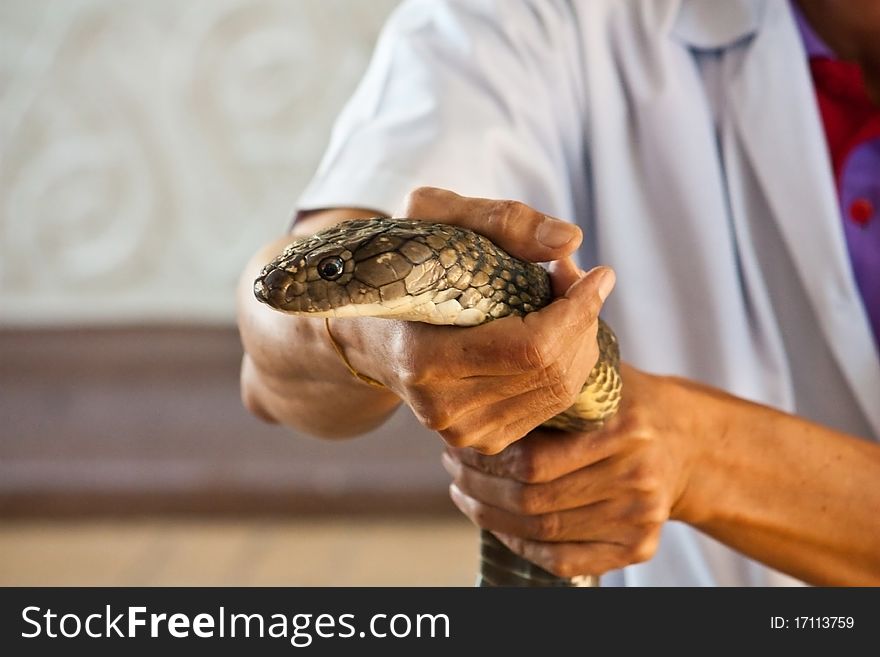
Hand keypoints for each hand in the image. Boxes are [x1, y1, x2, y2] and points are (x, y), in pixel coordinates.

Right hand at [355, 187, 615, 453]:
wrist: (370, 329)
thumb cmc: (404, 264)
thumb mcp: (436, 218)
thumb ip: (503, 220)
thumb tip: (573, 241)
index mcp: (423, 358)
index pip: (531, 347)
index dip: (577, 310)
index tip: (600, 272)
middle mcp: (442, 408)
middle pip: (551, 372)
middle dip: (583, 321)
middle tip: (581, 280)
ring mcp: (462, 432)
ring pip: (559, 393)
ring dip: (581, 342)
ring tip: (571, 302)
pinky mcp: (482, 441)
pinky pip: (551, 408)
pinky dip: (568, 367)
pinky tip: (558, 336)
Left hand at [442, 365, 705, 576]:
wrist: (687, 442)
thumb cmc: (625, 402)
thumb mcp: (598, 377)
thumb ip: (550, 382)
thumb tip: (477, 385)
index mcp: (623, 430)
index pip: (532, 460)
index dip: (484, 460)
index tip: (457, 446)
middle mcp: (636, 478)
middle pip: (533, 500)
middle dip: (479, 488)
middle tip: (453, 470)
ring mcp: (640, 518)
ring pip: (543, 533)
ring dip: (491, 517)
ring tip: (465, 493)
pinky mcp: (639, 547)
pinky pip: (566, 561)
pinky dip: (523, 548)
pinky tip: (497, 525)